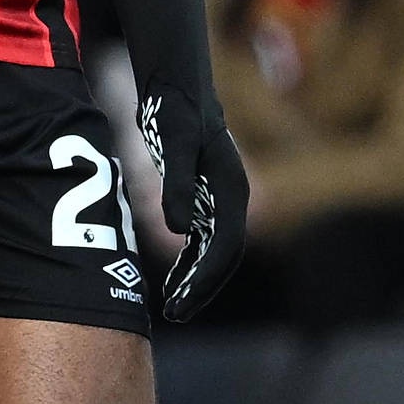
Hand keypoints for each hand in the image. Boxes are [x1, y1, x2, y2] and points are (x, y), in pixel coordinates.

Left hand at [140, 92, 250, 323]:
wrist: (178, 88)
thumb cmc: (174, 113)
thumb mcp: (171, 144)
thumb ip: (176, 185)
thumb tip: (177, 229)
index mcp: (231, 191)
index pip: (225, 248)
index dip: (204, 279)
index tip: (181, 303)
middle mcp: (232, 199)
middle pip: (224, 257)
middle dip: (202, 289)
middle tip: (175, 315)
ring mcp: (221, 201)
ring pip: (215, 252)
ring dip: (197, 280)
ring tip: (173, 307)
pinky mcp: (206, 199)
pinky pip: (204, 242)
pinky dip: (191, 263)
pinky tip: (174, 280)